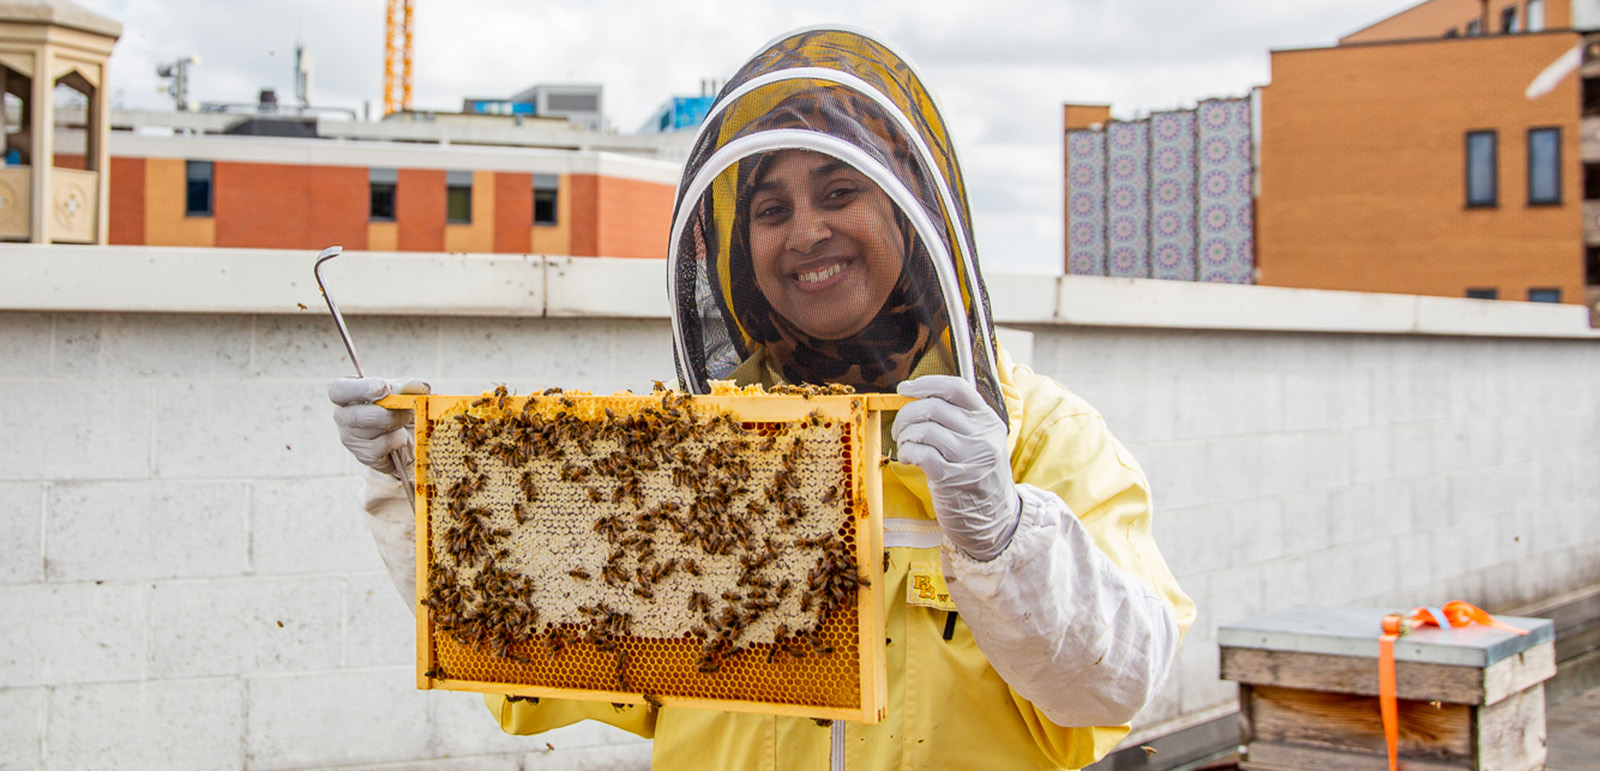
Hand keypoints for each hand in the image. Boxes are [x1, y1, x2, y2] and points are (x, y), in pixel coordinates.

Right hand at [329, 377, 429, 475]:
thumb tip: (418, 385)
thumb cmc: (401, 408)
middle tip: (406, 410)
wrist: (412, 437)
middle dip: (386, 413)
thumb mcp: (406, 391)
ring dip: (395, 424)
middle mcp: (343, 416)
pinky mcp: (364, 456)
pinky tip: (401, 437)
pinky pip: (381, 447)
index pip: (338, 390)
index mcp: (348, 393)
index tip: (383, 388)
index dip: (360, 389)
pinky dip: (397, 440)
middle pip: (355, 416)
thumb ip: (409, 387)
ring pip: (368, 432)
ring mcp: (351, 438)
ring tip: (404, 422)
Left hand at [892, 376, 1020, 560]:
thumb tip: (921, 397)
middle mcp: (981, 436)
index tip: (906, 388)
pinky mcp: (952, 478)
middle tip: (899, 429)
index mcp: (988, 421)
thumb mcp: (982, 442)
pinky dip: (907, 452)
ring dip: (905, 436)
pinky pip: (920, 452)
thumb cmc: (980, 478)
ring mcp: (968, 457)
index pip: (956, 388)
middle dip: (907, 414)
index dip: (927, 383)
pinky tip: (908, 458)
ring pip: (924, 429)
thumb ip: (961, 420)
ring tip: (906, 446)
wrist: (996, 519)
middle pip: (933, 407)